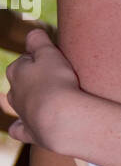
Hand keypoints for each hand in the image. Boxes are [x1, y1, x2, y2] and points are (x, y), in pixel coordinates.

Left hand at [0, 28, 80, 148]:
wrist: (61, 119)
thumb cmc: (56, 83)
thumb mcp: (49, 53)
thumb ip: (39, 41)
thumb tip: (33, 33)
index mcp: (16, 71)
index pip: (26, 60)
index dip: (41, 59)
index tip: (56, 61)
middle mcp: (14, 93)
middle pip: (21, 81)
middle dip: (33, 79)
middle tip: (56, 79)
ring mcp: (21, 114)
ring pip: (20, 103)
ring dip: (30, 100)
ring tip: (49, 100)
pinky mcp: (29, 132)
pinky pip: (20, 129)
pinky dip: (23, 127)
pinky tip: (29, 126)